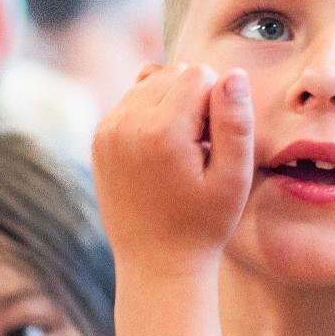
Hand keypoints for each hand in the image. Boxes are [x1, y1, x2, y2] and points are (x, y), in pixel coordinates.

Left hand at [92, 62, 252, 269]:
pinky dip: (152, 114)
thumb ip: (235, 121)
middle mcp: (125, 124)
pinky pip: (132, 101)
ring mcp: (106, 130)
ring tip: (182, 150)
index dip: (218, 102)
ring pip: (151, 82)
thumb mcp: (233, 176)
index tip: (215, 142)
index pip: (199, 74)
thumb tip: (233, 74)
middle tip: (201, 148)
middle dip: (195, 99)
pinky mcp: (99, 137)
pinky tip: (163, 151)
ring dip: (173, 104)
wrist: (155, 262)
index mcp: (160, 131)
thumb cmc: (203, 224)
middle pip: (173, 73)